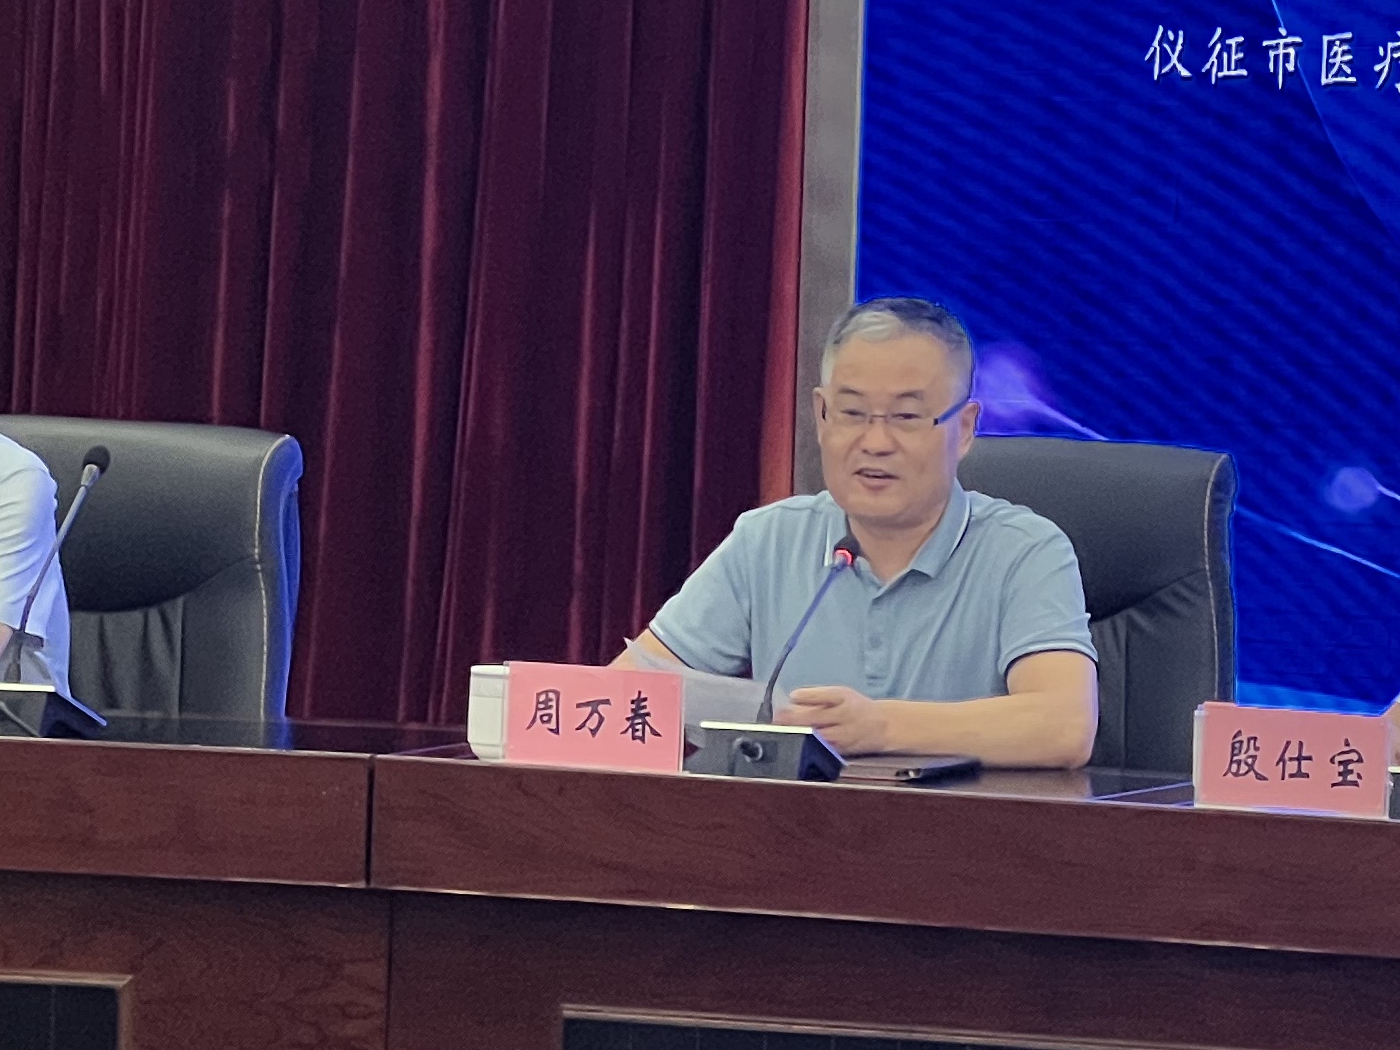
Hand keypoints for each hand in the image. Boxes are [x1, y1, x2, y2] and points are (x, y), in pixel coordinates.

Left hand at [775, 685, 889, 755]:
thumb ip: (817, 696)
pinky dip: (806, 746)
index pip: (823, 695)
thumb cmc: (856, 707)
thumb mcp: (840, 694)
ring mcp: (842, 736)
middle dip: (793, 719)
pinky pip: (821, 749)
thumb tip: (792, 698)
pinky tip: (794, 743)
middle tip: (776, 719)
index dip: (805, 697)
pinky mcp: (841, 751)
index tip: (791, 697)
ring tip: (781, 732)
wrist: (883, 726)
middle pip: (815, 718)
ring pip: (816, 736)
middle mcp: (843, 716)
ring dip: (797, 734)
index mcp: (842, 698)